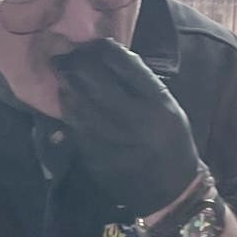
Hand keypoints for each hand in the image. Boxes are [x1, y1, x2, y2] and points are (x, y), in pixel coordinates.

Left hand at [53, 38, 201, 219]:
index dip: (103, 50)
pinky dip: (70, 116)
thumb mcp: (168, 109)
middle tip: (64, 58)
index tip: (91, 44)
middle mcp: (138, 122)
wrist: (173, 192)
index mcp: (159, 104)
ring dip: (68, 90)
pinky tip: (68, 106)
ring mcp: (117, 144)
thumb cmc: (171, 143)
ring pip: (81, 108)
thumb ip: (142, 85)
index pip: (126, 65)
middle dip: (76, 66)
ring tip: (63, 79)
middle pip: (97, 83)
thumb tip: (107, 55)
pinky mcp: (100, 162)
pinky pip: (78, 133)